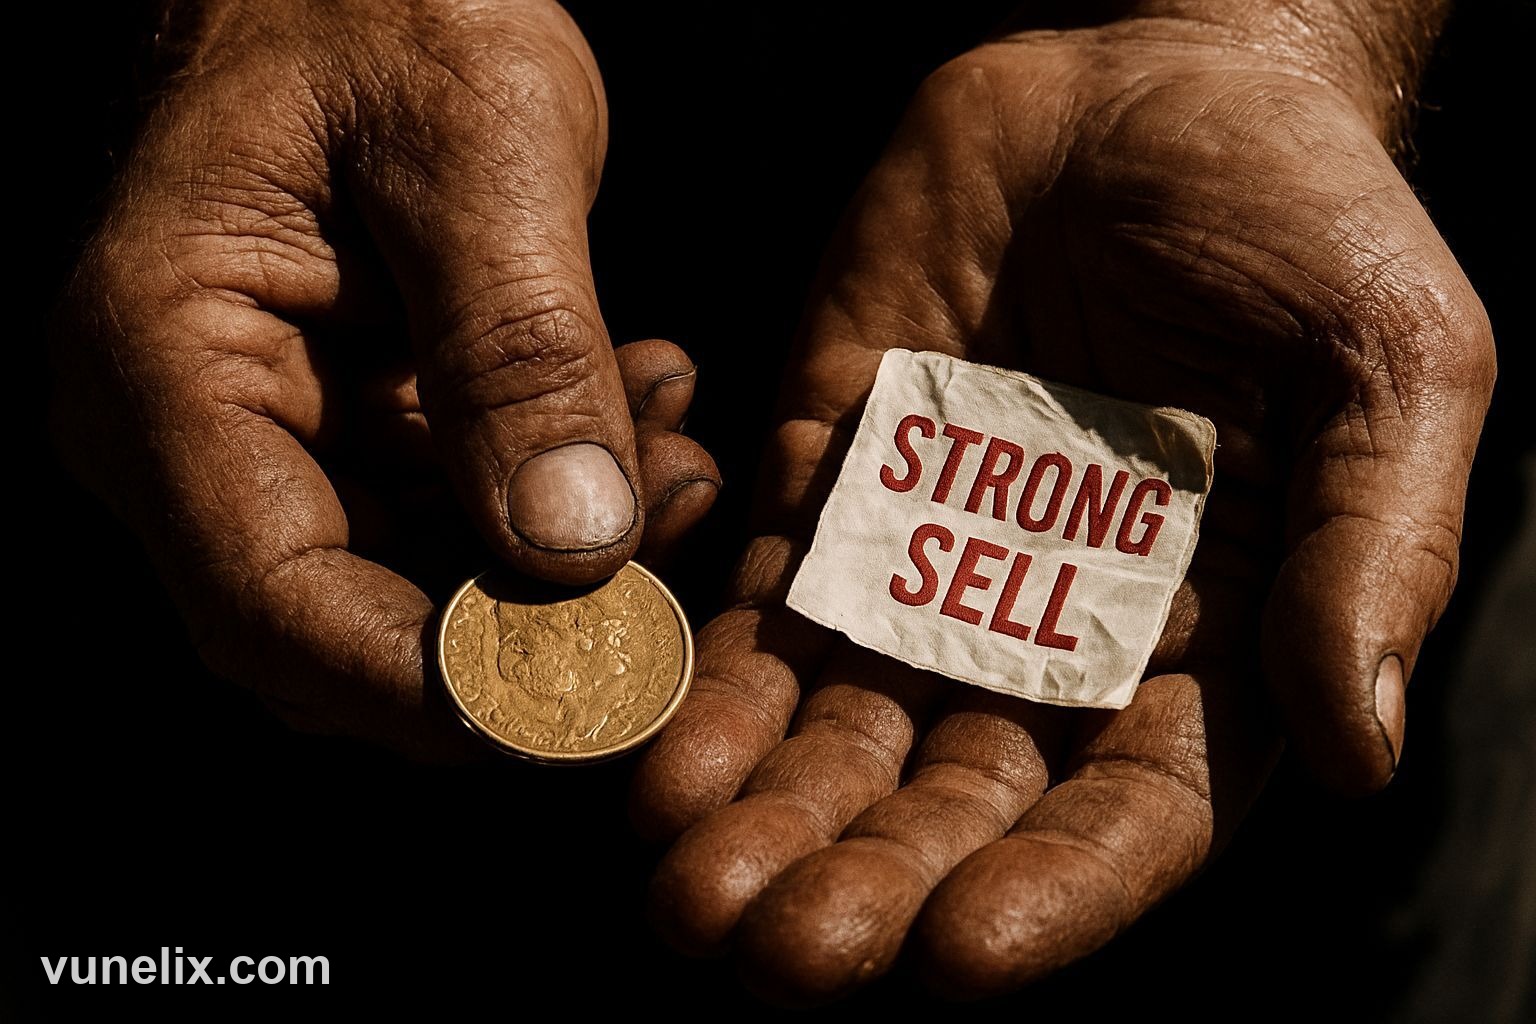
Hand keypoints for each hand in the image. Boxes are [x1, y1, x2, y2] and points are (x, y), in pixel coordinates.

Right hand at [51, 0, 717, 758]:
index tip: (593, 700)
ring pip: (413, 588)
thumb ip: (521, 349)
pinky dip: (555, 505)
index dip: (434, 683)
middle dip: (524, 632)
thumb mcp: (478, 143)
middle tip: (672, 574)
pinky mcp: (337, 424)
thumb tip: (576, 553)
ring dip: (564, 564)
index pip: (270, 604)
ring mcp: (260, 432)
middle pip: (341, 629)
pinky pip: (446, 521)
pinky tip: (649, 423)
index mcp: (162, 358)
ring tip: (682, 460)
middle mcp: (183, 424)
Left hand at [630, 10, 1492, 1001]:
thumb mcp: (1387, 364)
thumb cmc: (1302, 218)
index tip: (962, 949)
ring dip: (761, 819)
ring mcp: (926, 569)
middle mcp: (1051, 638)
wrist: (1144, 83)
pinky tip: (648, 753)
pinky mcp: (824, 490)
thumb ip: (1374, 549)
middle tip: (777, 953)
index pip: (1130, 814)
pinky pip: (754, 609)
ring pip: (835, 732)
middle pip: (953, 801)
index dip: (1054, 893)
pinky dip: (703, 685)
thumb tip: (1361, 747)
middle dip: (867, 884)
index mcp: (1201, 647)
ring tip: (688, 892)